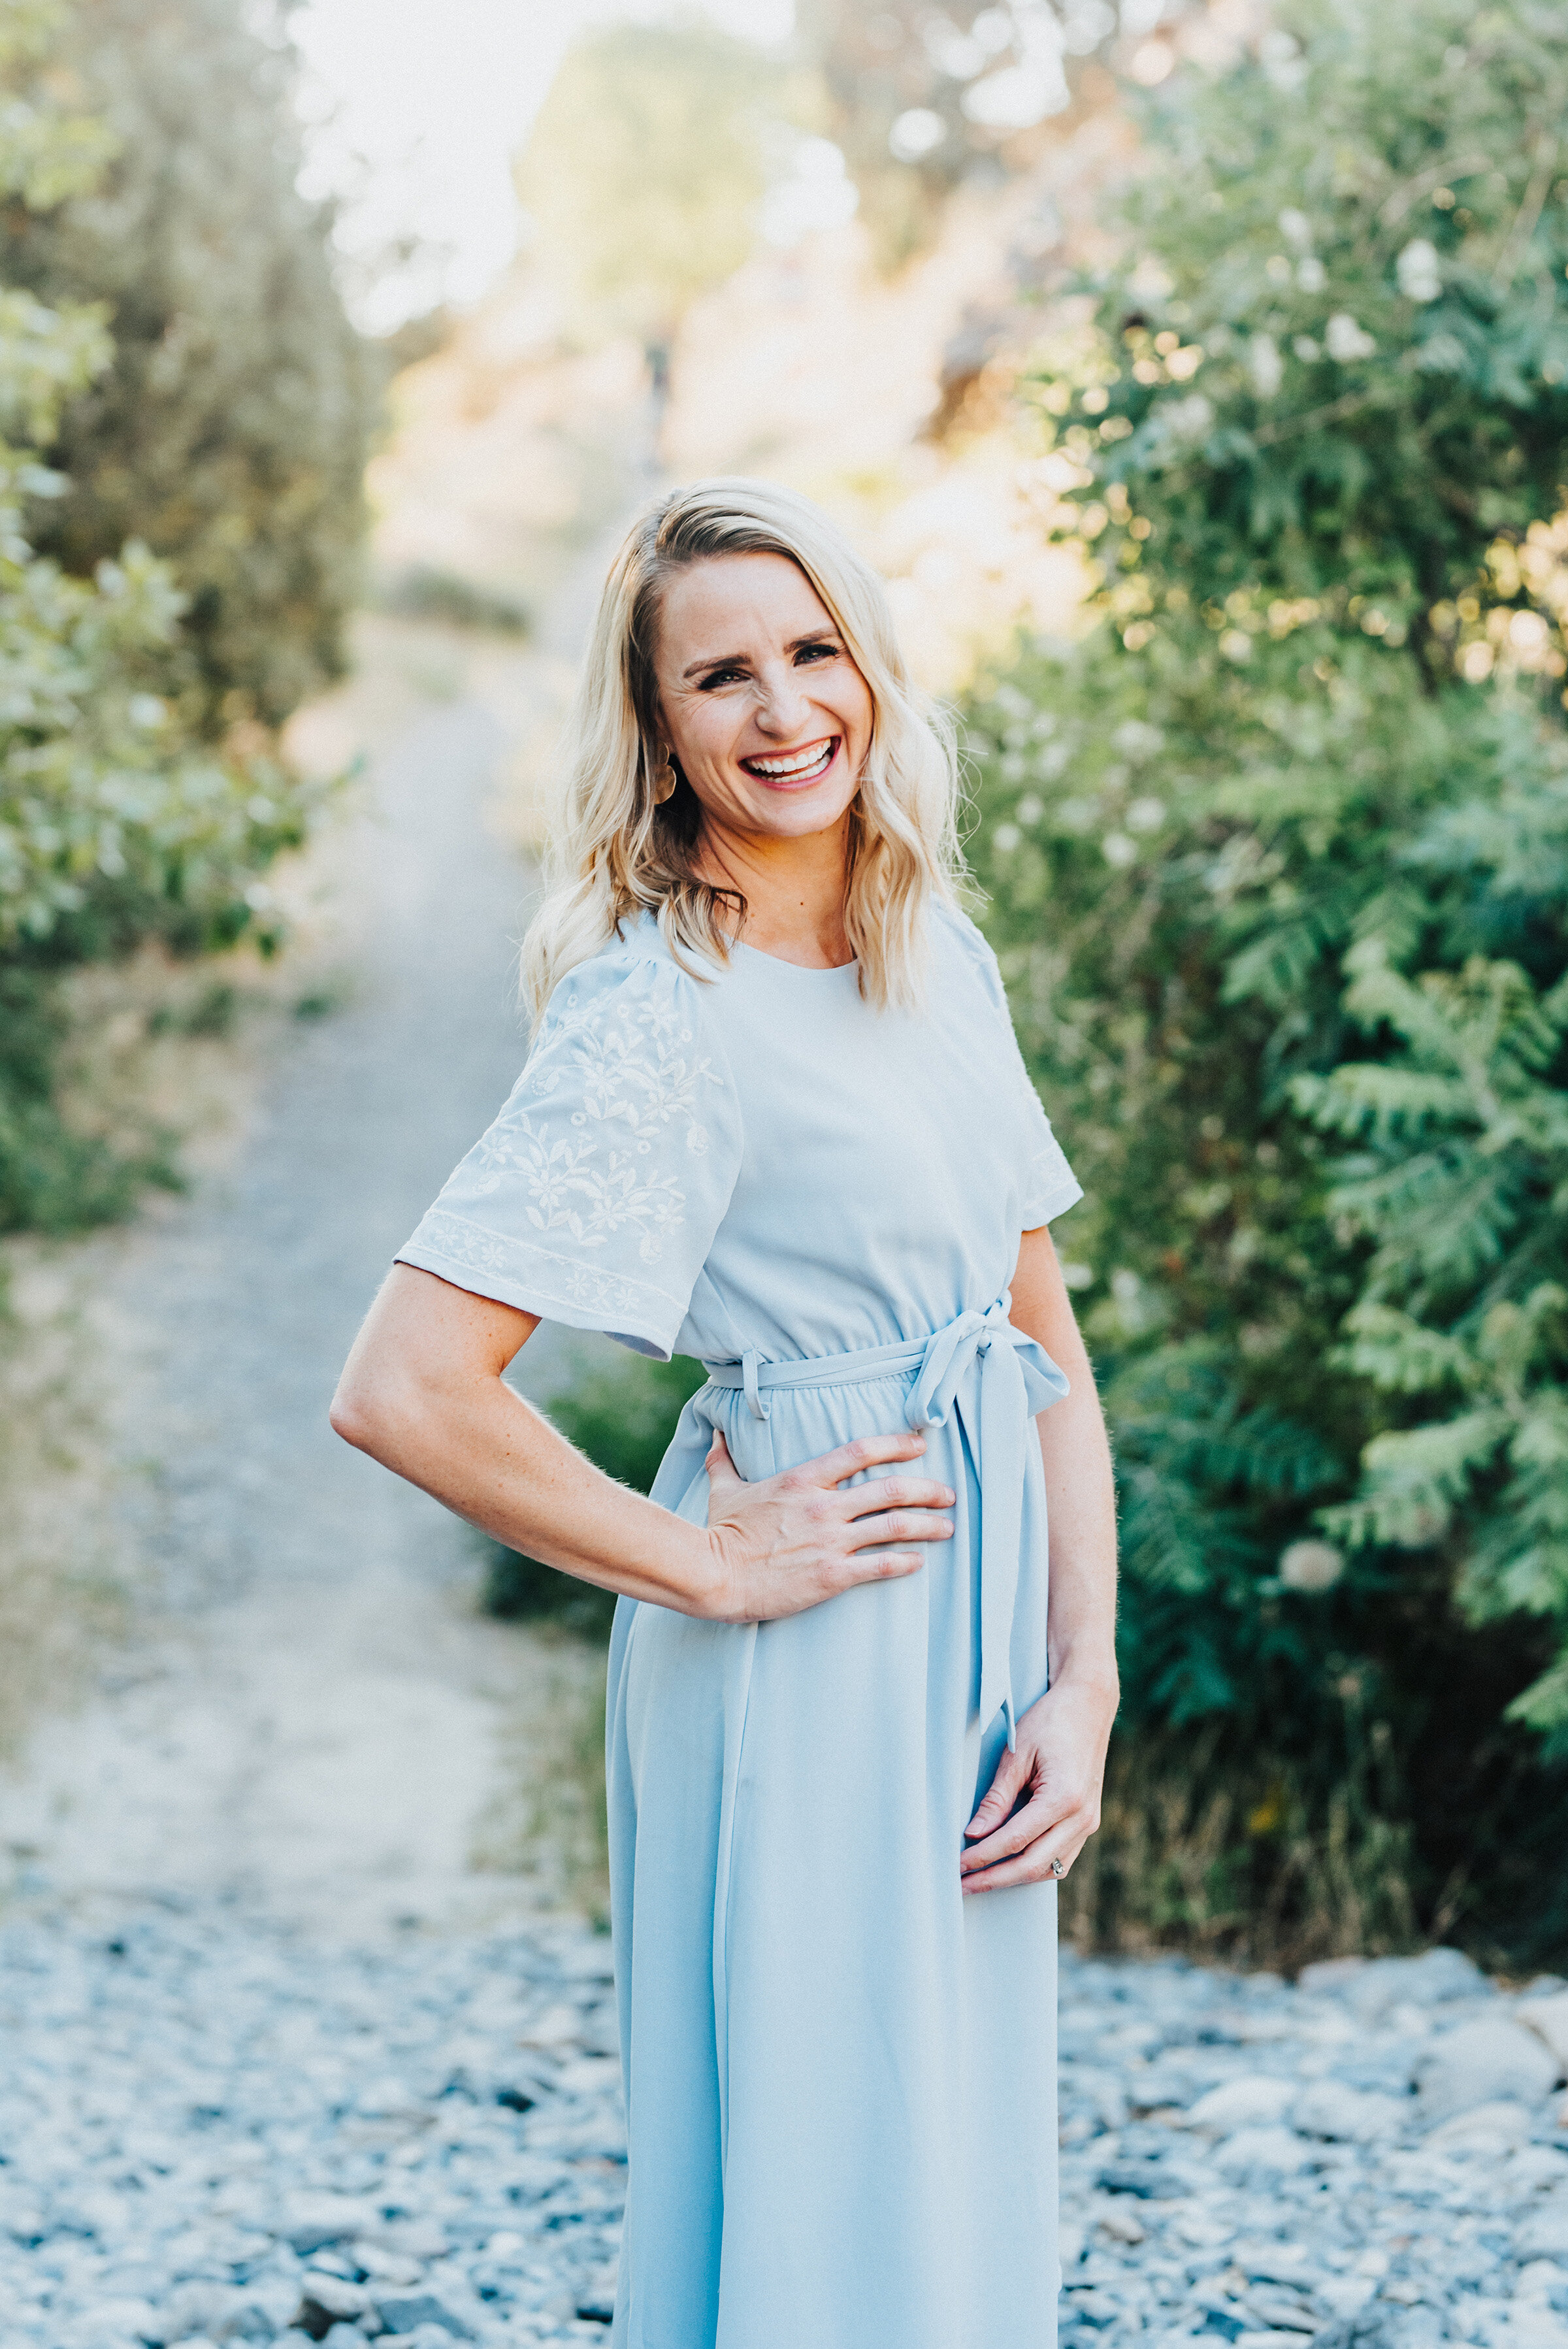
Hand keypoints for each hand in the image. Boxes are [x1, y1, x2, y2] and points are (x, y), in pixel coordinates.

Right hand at [700, 1428, 954, 1624]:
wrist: (714, 1576)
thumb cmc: (719, 1533)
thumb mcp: (723, 1489)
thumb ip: (725, 1460)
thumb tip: (715, 1433)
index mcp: (803, 1479)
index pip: (861, 1450)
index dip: (897, 1444)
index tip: (920, 1445)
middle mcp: (824, 1506)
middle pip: (891, 1489)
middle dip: (928, 1490)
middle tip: (947, 1494)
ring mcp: (830, 1541)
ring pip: (895, 1526)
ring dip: (928, 1525)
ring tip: (947, 1527)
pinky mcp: (832, 1575)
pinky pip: (881, 1565)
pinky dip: (906, 1562)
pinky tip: (919, 1562)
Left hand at [959, 1675, 1117, 1893]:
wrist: (1089, 1705)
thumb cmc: (1051, 1721)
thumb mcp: (1017, 1754)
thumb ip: (997, 1798)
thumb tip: (973, 1834)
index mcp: (1064, 1797)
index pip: (1015, 1840)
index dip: (983, 1857)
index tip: (957, 1866)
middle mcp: (1081, 1817)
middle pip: (1032, 1865)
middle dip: (994, 1879)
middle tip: (962, 1886)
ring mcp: (1088, 1822)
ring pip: (1048, 1869)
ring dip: (1013, 1878)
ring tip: (980, 1881)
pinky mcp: (1087, 1822)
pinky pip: (1060, 1858)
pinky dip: (1033, 1867)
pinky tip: (1008, 1866)